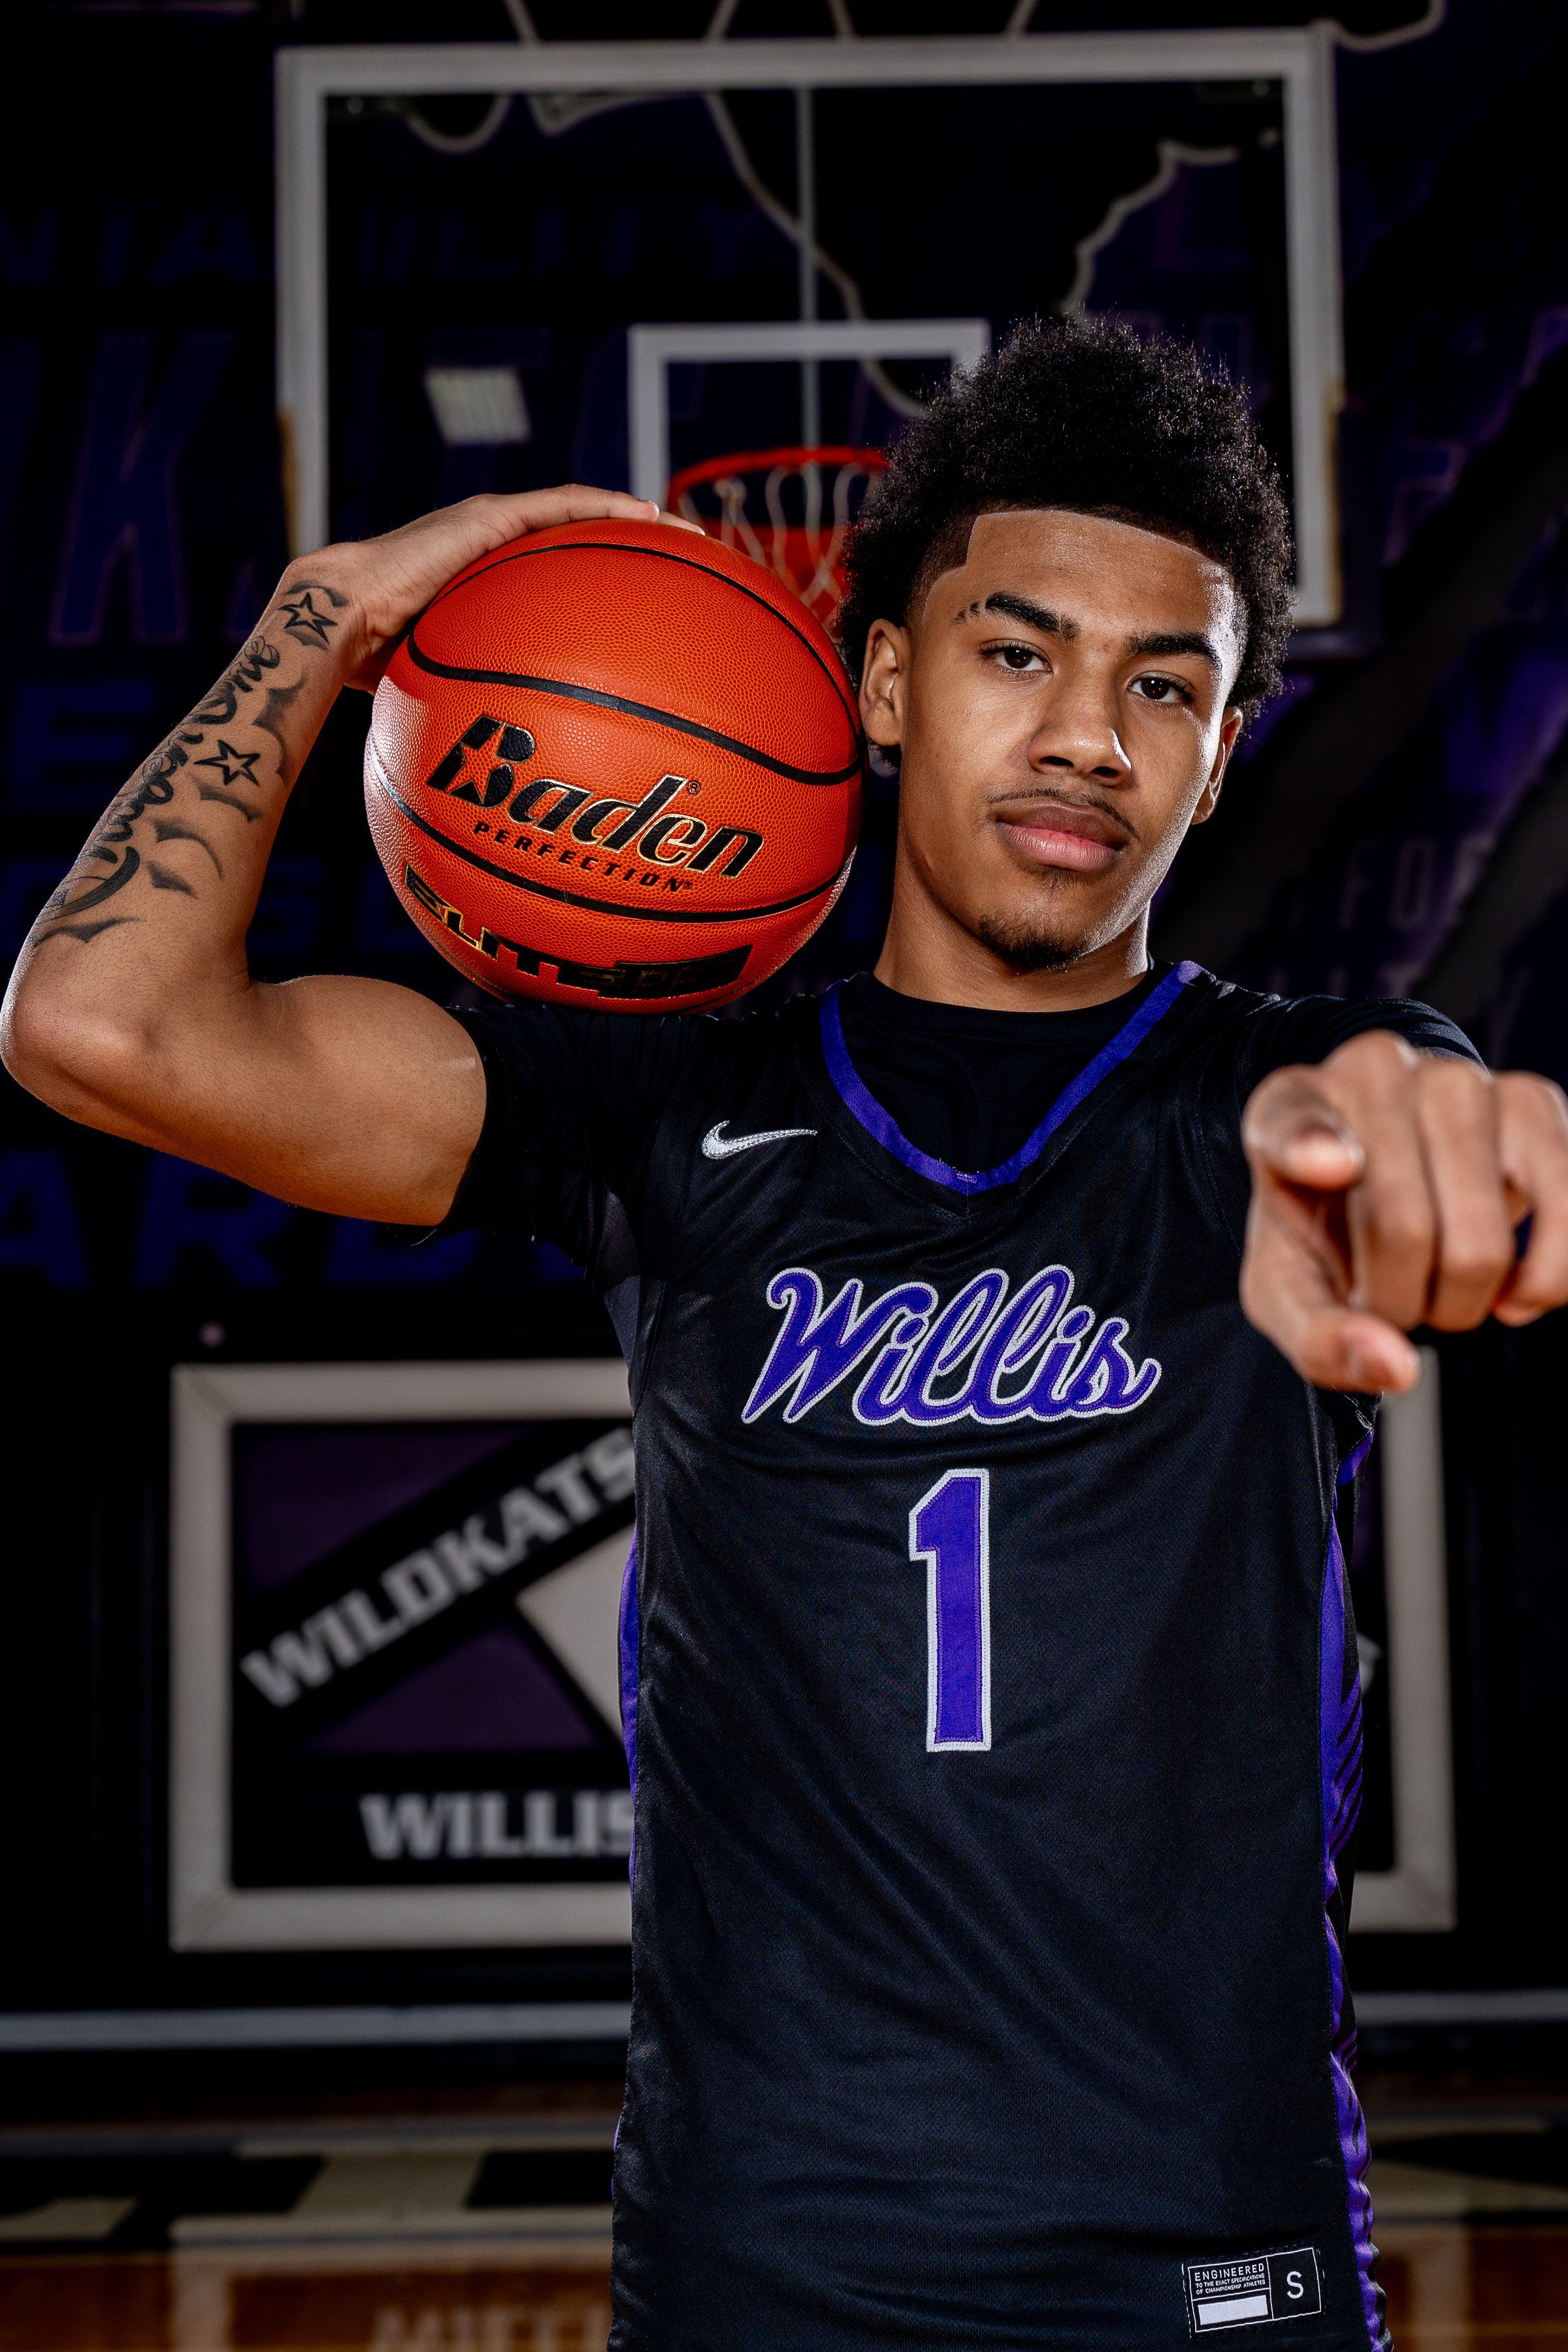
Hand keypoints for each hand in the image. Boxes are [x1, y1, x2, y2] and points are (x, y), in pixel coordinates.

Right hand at [272, 486, 701, 693]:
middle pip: (579, 543)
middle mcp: (494, 551)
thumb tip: (507, 785)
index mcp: (486, 587)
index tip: (654, 611)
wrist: (336, 626)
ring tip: (689, 535)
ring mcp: (491, 528)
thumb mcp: (446, 696)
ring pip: (580, 514)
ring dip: (637, 522)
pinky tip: (650, 517)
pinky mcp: (488, 517)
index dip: (605, 589)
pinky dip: (608, 508)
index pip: (557, 579)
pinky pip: (563, 507)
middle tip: (693, 570)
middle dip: (638, 553)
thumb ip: (482, 714)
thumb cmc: (377, 673)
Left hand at [1239, 1032, 1567, 1390]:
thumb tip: (1398, 1366)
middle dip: (1401, 1302)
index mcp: (1286, 1107)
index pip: (1292, 1122)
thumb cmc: (1329, 1236)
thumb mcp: (1290, 1291)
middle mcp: (1371, 1072)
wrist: (1390, 1189)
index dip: (1310, 1146)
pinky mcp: (1535, 1101)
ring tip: (1440, 1281)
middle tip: (1392, 1294)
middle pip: (1402, 1228)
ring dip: (1466, 1300)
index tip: (1329, 1168)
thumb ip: (1319, 1338)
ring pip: (1483, 1239)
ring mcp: (1458, 1078)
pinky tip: (1515, 1290)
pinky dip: (1548, 1281)